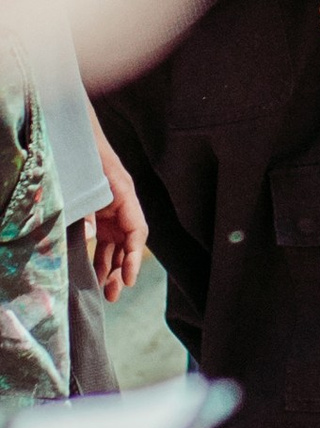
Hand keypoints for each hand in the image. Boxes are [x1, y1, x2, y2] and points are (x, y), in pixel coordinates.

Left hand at [89, 121, 147, 299]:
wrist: (74, 135)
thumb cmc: (83, 156)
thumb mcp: (85, 183)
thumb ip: (86, 211)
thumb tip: (87, 239)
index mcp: (125, 196)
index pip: (137, 232)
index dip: (133, 257)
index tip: (127, 278)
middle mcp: (121, 206)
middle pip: (128, 244)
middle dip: (122, 269)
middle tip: (114, 293)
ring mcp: (110, 211)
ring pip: (115, 245)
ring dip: (111, 268)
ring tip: (105, 292)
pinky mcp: (100, 215)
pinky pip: (103, 240)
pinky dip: (99, 257)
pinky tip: (94, 274)